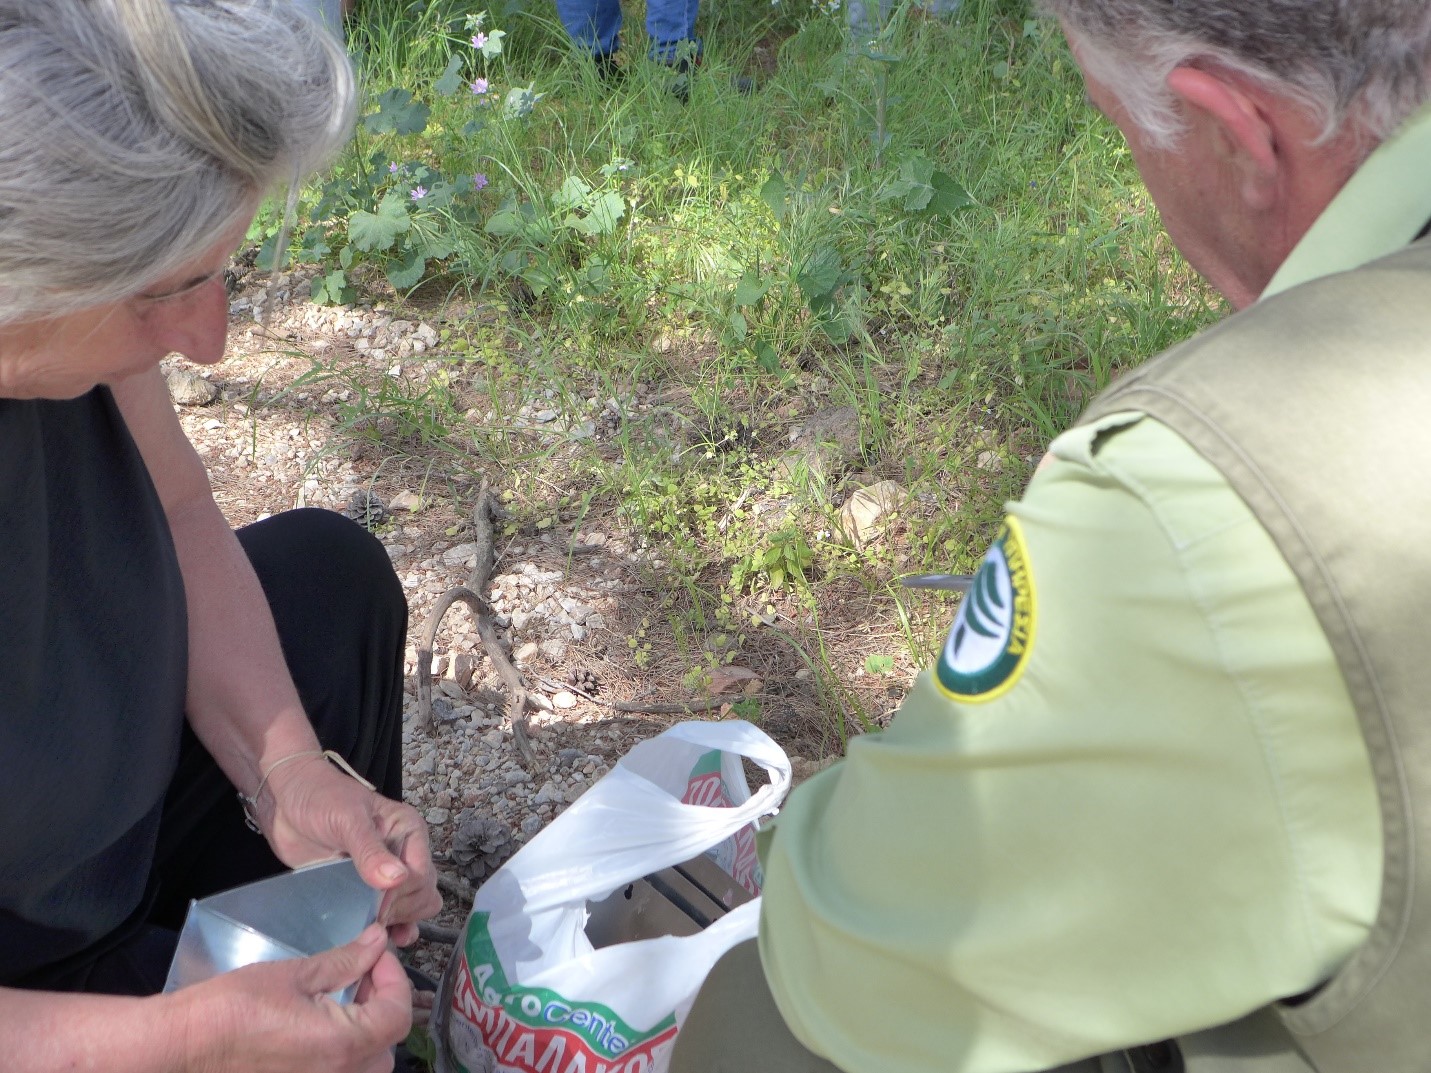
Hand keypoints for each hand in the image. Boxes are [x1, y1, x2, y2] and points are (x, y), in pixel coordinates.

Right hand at [171, 925, 409, 1072]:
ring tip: (339, 1004)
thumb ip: (345, 961)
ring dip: (364, 1035)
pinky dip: (340, 1056)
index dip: (395, 980)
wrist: (182, 1047)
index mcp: (342, 1045)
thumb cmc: (231, 1009)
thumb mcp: (294, 975)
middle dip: (382, 1008)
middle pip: (387, 1046)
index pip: (398, 1015)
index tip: (377, 958)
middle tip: (359, 979)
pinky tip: (319, 1030)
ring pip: (365, 1068)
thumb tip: (377, 942)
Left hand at [260, 756, 441, 945]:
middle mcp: (404, 853)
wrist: (286, 801)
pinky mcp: (365, 890)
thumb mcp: (346, 819)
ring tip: (374, 937)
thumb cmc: (320, 799)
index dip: (400, 897)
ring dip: (399, 924)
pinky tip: (375, 939)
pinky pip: (389, 915)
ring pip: (412, 908)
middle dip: (400, 912)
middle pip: (422, 895)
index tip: (372, 909)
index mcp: (408, 831)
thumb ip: (370, 850)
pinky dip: (388, 929)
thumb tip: (398, 879)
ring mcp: (385, 873)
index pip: (421, 875)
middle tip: (368, 920)